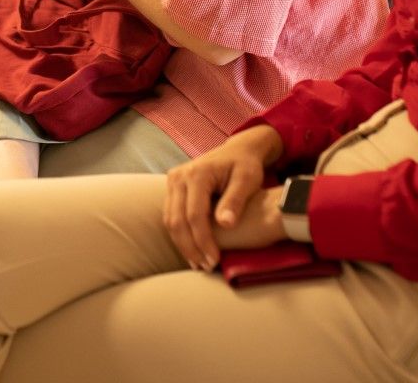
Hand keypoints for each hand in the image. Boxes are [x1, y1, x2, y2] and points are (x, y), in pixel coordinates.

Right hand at [162, 125, 283, 270]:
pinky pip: (171, 215)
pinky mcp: (173, 188)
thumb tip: (225, 225)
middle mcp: (179, 176)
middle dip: (190, 247)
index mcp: (197, 173)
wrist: (237, 150)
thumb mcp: (247, 180)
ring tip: (198, 263)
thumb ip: (235, 200)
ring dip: (182, 244)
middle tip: (205, 267)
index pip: (194, 215)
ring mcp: (173, 181)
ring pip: (169, 220)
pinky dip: (180, 235)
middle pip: (176, 220)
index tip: (214, 260)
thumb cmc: (245, 165)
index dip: (203, 240)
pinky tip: (192, 249)